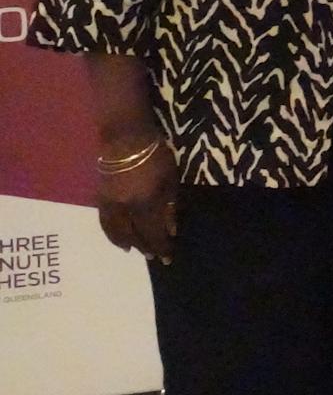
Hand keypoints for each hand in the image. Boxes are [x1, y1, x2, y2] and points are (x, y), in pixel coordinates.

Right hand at [95, 136, 178, 261]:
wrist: (125, 137)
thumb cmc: (156, 155)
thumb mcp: (170, 179)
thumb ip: (169, 206)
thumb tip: (170, 229)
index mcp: (145, 204)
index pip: (153, 233)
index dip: (161, 246)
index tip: (168, 257)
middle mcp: (125, 209)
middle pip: (135, 235)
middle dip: (146, 247)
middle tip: (154, 257)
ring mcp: (110, 204)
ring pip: (117, 232)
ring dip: (127, 243)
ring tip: (136, 250)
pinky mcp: (100, 198)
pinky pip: (105, 222)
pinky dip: (112, 233)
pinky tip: (118, 237)